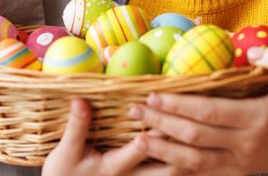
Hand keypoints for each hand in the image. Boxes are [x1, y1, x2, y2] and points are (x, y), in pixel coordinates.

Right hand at [43, 98, 185, 175]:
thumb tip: (81, 99)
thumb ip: (77, 126)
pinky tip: (192, 151)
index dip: (157, 131)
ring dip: (187, 157)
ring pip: (172, 174)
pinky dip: (181, 166)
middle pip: (168, 167)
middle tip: (199, 125)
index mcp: (115, 167)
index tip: (170, 111)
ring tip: (203, 136)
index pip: (142, 149)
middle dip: (183, 146)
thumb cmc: (64, 174)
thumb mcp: (66, 152)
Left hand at [130, 45, 267, 174]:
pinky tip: (156, 157)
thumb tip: (250, 51)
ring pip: (194, 161)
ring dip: (162, 149)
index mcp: (259, 118)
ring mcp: (241, 162)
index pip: (210, 113)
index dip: (179, 106)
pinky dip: (176, 166)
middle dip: (161, 124)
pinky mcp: (237, 171)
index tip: (153, 94)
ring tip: (136, 137)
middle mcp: (247, 144)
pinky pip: (202, 171)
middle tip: (134, 110)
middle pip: (195, 137)